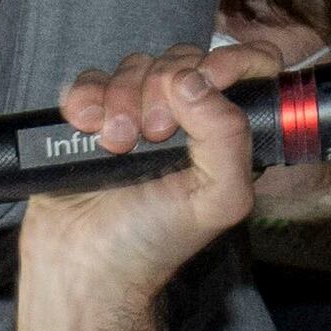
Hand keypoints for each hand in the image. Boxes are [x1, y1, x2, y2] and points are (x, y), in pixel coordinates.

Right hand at [11, 40, 277, 330]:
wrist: (82, 270)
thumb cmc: (153, 244)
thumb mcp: (218, 199)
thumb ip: (227, 136)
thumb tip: (192, 79)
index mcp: (224, 132)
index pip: (247, 66)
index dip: (230, 60)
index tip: (205, 81)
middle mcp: (183, 118)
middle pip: (180, 61)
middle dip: (162, 89)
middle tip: (152, 135)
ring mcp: (133, 115)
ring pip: (133, 66)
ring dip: (120, 98)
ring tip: (115, 143)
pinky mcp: (88, 119)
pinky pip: (88, 80)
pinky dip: (84, 98)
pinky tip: (84, 128)